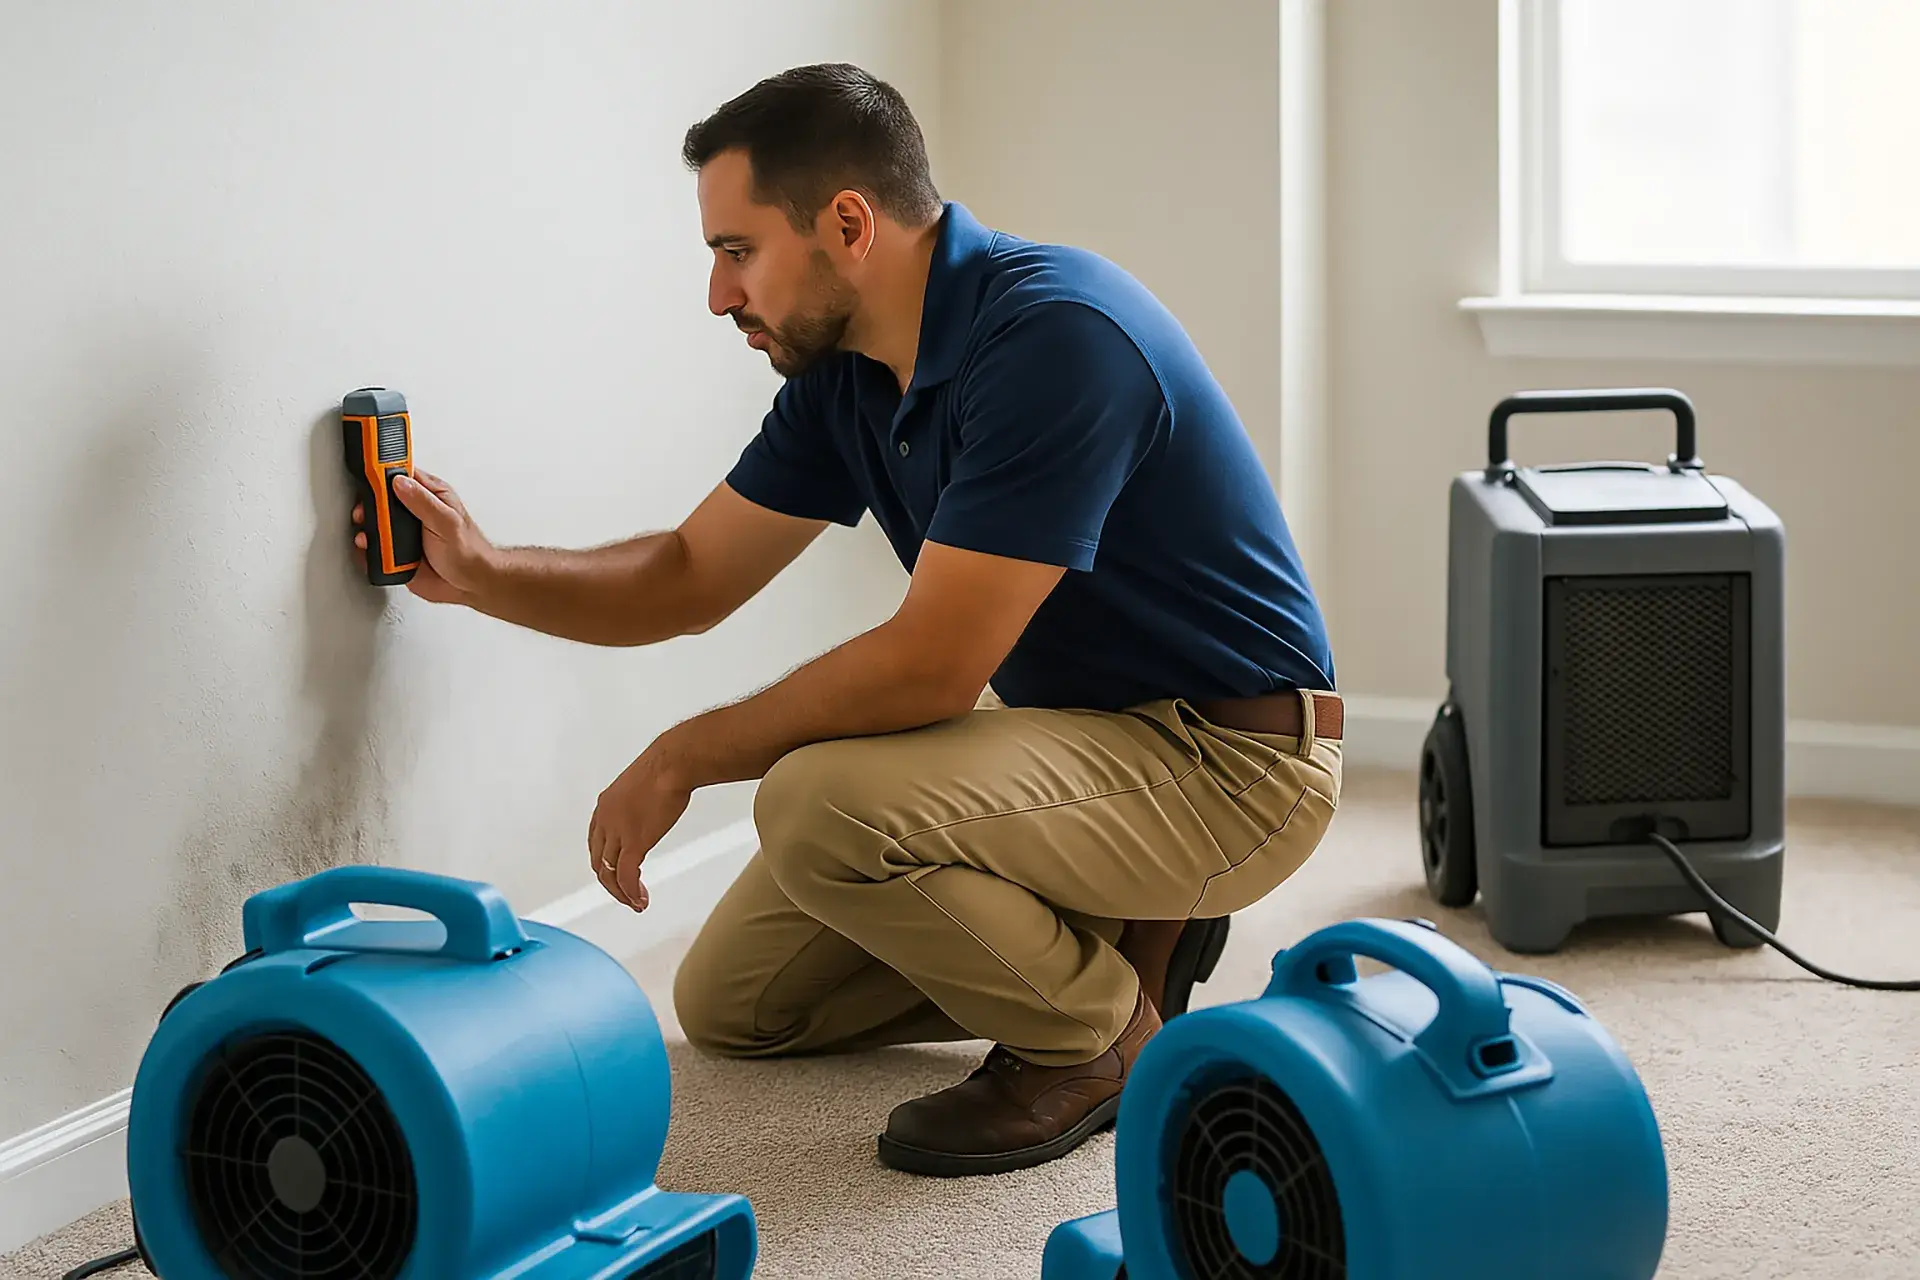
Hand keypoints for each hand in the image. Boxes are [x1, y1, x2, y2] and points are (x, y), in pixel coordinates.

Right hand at [352, 469, 493, 603]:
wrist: (469, 584)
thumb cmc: (468, 551)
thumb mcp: (446, 521)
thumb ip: (423, 501)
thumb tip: (400, 483)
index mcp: (429, 494)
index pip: (401, 474)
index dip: (382, 472)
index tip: (368, 476)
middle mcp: (415, 510)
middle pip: (382, 499)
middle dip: (369, 505)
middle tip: (364, 514)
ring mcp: (404, 531)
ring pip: (376, 523)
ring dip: (367, 529)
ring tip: (367, 535)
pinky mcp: (397, 550)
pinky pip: (376, 546)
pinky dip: (369, 549)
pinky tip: (370, 550)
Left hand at [589, 749, 691, 911]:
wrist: (673, 763)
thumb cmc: (666, 766)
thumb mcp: (643, 785)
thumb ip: (640, 802)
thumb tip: (653, 807)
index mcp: (605, 805)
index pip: (596, 842)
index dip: (604, 862)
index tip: (616, 873)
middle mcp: (605, 819)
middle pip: (598, 861)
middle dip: (611, 883)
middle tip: (625, 894)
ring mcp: (617, 832)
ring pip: (609, 873)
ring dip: (621, 892)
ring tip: (634, 902)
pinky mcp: (633, 842)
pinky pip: (626, 875)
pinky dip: (630, 892)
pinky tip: (640, 899)